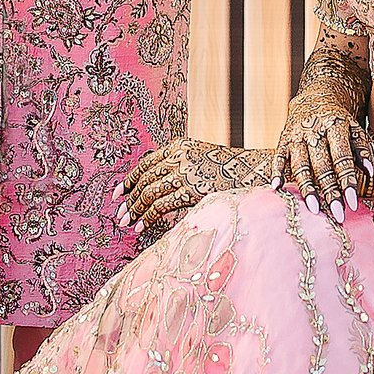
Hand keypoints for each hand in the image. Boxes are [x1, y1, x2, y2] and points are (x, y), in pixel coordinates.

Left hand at [122, 137, 276, 238]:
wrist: (254, 171)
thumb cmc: (230, 169)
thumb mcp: (201, 159)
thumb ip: (180, 167)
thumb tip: (158, 187)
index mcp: (179, 146)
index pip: (146, 163)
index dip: (130, 179)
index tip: (119, 193)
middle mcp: (178, 156)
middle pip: (145, 179)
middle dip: (129, 199)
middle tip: (119, 213)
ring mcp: (184, 172)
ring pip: (149, 193)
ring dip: (134, 210)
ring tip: (126, 223)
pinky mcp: (190, 189)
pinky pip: (161, 205)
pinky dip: (147, 217)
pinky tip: (141, 227)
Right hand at [274, 105, 364, 219]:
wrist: (316, 96)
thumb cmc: (339, 121)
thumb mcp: (354, 128)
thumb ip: (362, 149)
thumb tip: (370, 173)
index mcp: (335, 126)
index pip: (342, 157)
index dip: (347, 181)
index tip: (352, 204)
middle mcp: (315, 130)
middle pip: (322, 165)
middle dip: (330, 191)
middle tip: (337, 215)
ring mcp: (297, 134)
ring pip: (300, 164)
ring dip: (307, 188)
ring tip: (314, 209)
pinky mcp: (283, 138)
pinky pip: (278, 157)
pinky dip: (276, 172)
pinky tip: (277, 188)